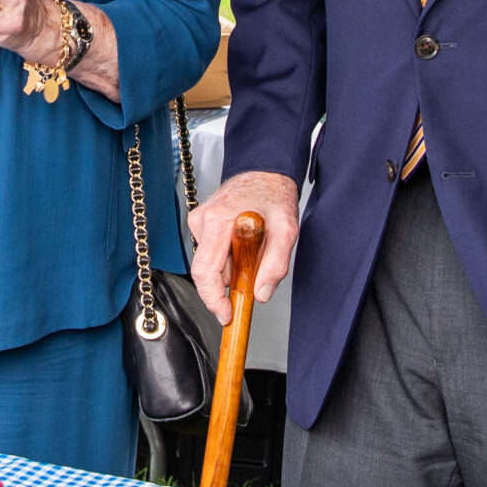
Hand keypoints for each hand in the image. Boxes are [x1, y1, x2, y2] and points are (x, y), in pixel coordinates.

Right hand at [189, 171, 300, 323]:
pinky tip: (242, 242)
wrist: (265, 173)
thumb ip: (275, 264)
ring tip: (253, 248)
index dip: (213, 299)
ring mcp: (200, 220)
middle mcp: (203, 220)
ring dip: (232, 267)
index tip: (226, 313)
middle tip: (254, 270)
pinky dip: (228, 256)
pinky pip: (212, 252)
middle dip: (230, 280)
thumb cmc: (273, 195)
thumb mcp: (286, 230)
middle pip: (207, 271)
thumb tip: (261, 293)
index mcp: (218, 221)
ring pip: (211, 263)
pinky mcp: (202, 223)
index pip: (204, 272)